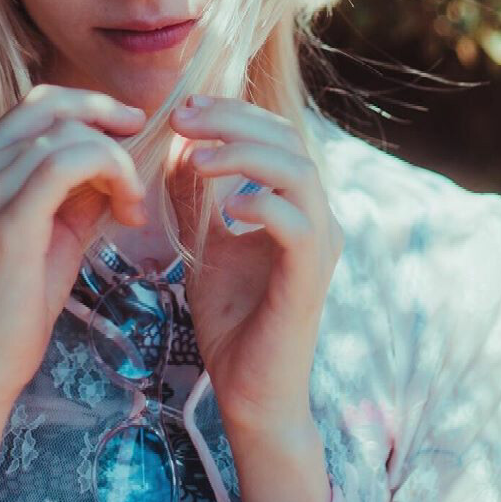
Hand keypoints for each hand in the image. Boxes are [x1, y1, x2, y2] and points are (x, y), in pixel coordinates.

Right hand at [0, 85, 147, 412]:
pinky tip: (127, 208)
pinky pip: (66, 164)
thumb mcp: (54, 230)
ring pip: (68, 136)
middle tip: (144, 144)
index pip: (38, 104)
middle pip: (52, 107)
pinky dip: (110, 172)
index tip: (130, 127)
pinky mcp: (5, 219)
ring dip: (117, 161)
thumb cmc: (15, 303)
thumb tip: (120, 159)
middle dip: (108, 119)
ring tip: (132, 204)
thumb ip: (80, 189)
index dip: (90, 106)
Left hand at [167, 96, 343, 434]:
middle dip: (233, 120)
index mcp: (295, 205)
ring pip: (298, 172)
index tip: (181, 109)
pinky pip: (298, 225)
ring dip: (243, 155)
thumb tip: (183, 143)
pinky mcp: (310, 277)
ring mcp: (319, 246)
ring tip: (195, 159)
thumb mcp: (206, 244)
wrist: (250, 392)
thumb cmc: (233, 322)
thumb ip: (198, 197)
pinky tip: (224, 207)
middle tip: (182, 117)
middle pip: (288, 139)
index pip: (274, 134)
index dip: (230, 112)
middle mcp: (316, 217)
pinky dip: (262, 204)